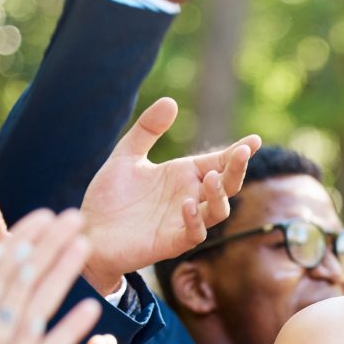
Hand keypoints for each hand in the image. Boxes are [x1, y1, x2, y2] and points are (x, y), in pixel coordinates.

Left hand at [79, 98, 259, 293]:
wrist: (89, 231)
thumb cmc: (111, 197)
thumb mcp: (126, 155)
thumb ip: (147, 129)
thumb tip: (170, 101)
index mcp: (184, 175)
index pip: (219, 162)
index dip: (238, 152)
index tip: (254, 140)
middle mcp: (190, 197)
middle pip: (226, 185)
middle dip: (236, 170)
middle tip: (241, 154)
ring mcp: (183, 221)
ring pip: (217, 211)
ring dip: (219, 196)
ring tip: (212, 177)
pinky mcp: (171, 242)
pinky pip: (193, 234)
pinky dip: (194, 221)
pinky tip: (187, 205)